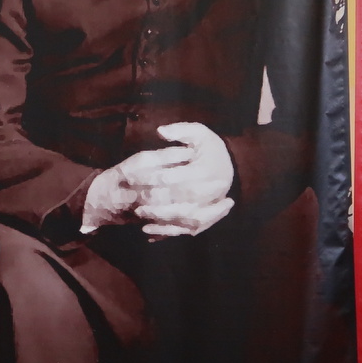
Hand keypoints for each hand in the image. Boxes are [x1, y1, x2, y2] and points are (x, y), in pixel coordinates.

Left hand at [119, 121, 234, 237]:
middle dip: (156, 204)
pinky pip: (187, 229)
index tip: (131, 178)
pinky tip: (149, 232)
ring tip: (141, 217)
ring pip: (184, 219)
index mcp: (206, 170)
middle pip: (178, 201)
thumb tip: (160, 131)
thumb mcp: (200, 133)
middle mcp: (211, 191)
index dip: (152, 179)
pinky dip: (168, 232)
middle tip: (136, 204)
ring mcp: (210, 207)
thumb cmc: (211, 149)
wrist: (230, 167)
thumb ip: (180, 130)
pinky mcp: (206, 218)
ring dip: (162, 220)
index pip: (174, 177)